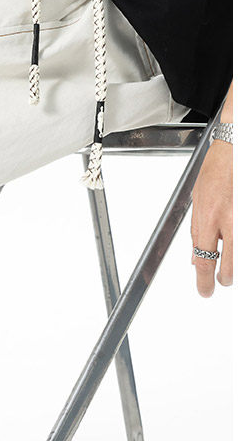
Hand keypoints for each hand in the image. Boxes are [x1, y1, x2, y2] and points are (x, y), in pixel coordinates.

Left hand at [190, 138, 232, 296]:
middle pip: (231, 267)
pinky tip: (237, 244)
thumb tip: (195, 256)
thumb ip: (198, 230)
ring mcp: (245, 219)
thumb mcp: (198, 200)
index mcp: (209, 217)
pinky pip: (245, 241)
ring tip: (232, 270)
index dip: (203, 281)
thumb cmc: (217, 170)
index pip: (204, 259)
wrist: (237, 149)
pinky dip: (241, 247)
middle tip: (222, 281)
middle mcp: (230, 220)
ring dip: (238, 267)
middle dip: (225, 279)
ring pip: (242, 258)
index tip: (204, 291)